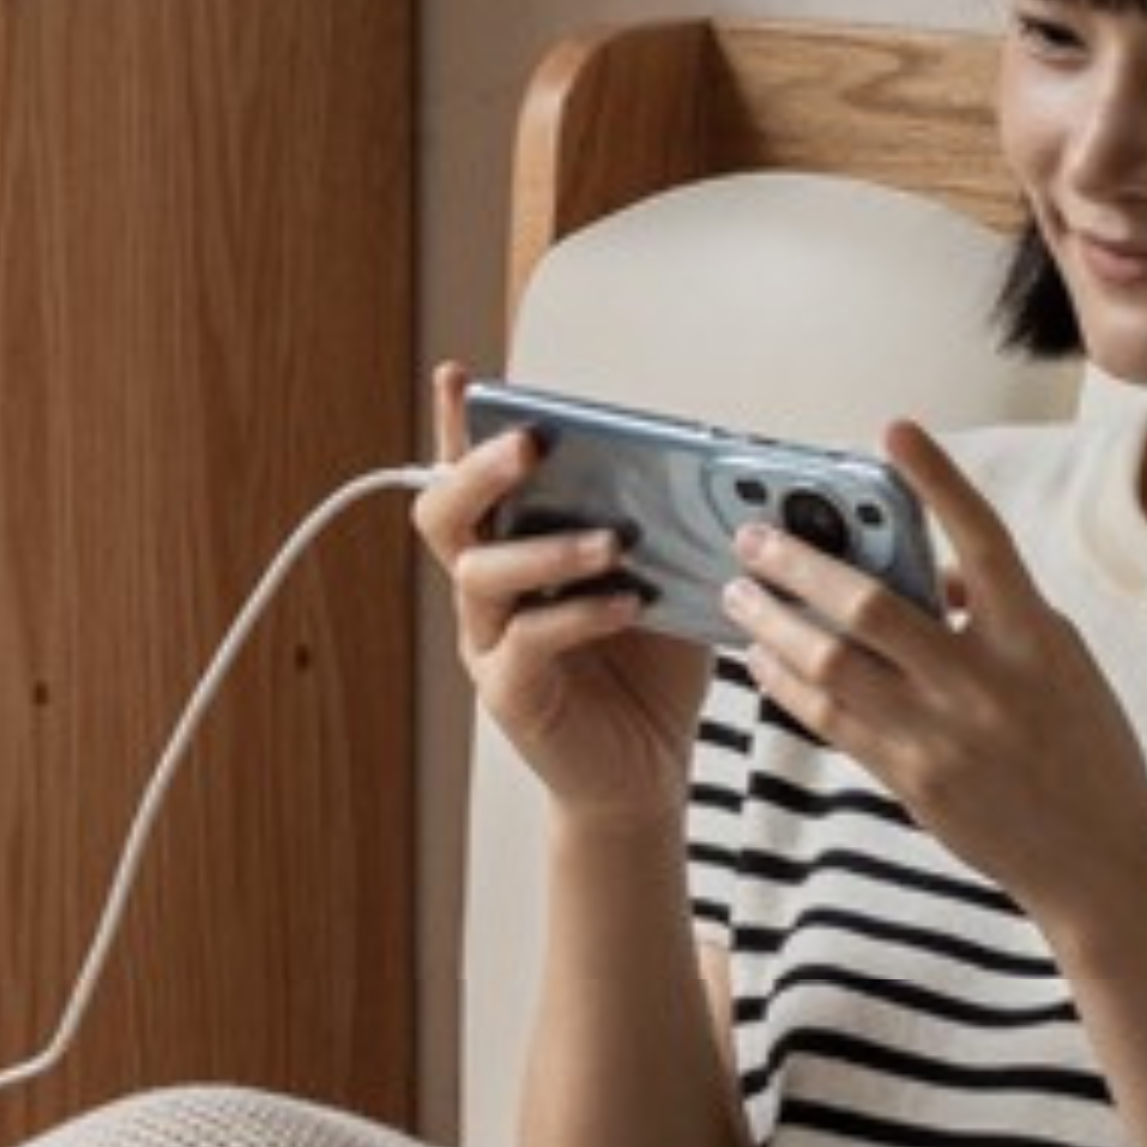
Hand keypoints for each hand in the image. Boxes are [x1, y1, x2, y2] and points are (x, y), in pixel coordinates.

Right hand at [415, 361, 708, 833]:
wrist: (646, 771)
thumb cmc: (647, 671)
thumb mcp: (662, 578)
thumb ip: (664, 526)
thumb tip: (703, 469)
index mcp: (512, 547)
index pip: (470, 475)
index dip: (456, 425)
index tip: (461, 375)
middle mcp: (485, 590)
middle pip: (443, 512)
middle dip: (480, 468)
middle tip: (531, 442)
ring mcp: (488, 643)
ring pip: (480, 573)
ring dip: (547, 548)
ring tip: (613, 541)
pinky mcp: (511, 694)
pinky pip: (525, 642)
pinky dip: (578, 614)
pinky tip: (627, 604)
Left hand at [720, 419, 1146, 940]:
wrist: (1099, 860)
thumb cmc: (1084, 745)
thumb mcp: (1059, 660)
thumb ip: (994, 610)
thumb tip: (925, 571)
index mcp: (1034, 637)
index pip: (982, 539)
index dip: (939, 480)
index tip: (893, 430)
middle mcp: (985, 682)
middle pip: (872, 606)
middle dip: (802, 564)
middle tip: (753, 536)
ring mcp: (942, 735)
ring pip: (832, 665)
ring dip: (774, 624)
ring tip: (738, 594)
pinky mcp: (910, 780)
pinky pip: (830, 720)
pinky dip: (788, 684)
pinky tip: (762, 660)